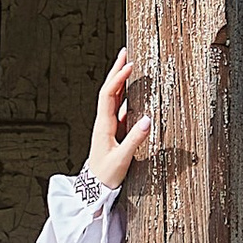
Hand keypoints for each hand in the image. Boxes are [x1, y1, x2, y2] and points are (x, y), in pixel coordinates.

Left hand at [87, 47, 151, 192]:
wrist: (94, 189)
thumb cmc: (106, 175)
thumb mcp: (122, 158)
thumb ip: (135, 140)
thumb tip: (148, 120)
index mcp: (103, 125)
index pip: (108, 94)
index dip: (118, 78)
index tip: (130, 65)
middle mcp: (104, 122)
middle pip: (109, 90)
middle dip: (117, 71)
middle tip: (125, 53)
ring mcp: (109, 126)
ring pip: (114, 98)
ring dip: (121, 81)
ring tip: (129, 65)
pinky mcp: (114, 132)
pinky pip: (121, 109)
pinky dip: (127, 96)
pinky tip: (133, 91)